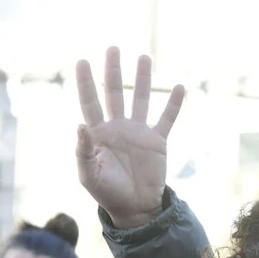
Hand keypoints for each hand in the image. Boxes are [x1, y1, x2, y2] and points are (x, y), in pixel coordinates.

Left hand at [76, 47, 185, 228]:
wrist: (134, 209)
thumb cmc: (107, 194)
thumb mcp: (90, 176)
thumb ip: (83, 152)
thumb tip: (80, 125)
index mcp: (98, 135)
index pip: (90, 103)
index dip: (85, 83)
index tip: (81, 61)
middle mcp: (117, 128)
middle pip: (114, 93)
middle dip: (113, 71)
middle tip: (113, 48)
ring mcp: (138, 133)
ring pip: (140, 99)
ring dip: (142, 79)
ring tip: (144, 57)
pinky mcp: (156, 142)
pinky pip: (166, 119)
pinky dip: (173, 104)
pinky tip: (179, 87)